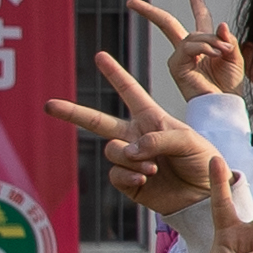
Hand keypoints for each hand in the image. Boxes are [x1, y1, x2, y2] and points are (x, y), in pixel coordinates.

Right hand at [47, 52, 228, 217]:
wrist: (204, 197)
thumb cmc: (202, 162)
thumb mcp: (189, 141)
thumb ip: (158, 139)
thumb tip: (129, 149)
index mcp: (152, 118)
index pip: (130, 92)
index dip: (115, 74)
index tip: (100, 56)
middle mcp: (136, 136)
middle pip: (98, 121)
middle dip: (73, 113)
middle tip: (48, 105)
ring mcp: (130, 159)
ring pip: (112, 150)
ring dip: (131, 157)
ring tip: (154, 167)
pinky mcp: (127, 181)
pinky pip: (115, 173)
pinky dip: (128, 175)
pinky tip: (145, 178)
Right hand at [126, 0, 242, 102]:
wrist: (223, 105)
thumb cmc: (230, 85)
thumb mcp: (234, 57)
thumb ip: (227, 40)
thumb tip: (221, 24)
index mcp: (204, 46)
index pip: (200, 22)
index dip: (198, 8)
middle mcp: (188, 50)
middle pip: (166, 23)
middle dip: (149, 12)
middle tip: (131, 2)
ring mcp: (179, 58)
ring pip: (191, 36)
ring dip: (209, 41)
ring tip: (223, 52)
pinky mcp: (176, 67)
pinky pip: (188, 48)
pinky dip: (203, 47)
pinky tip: (214, 53)